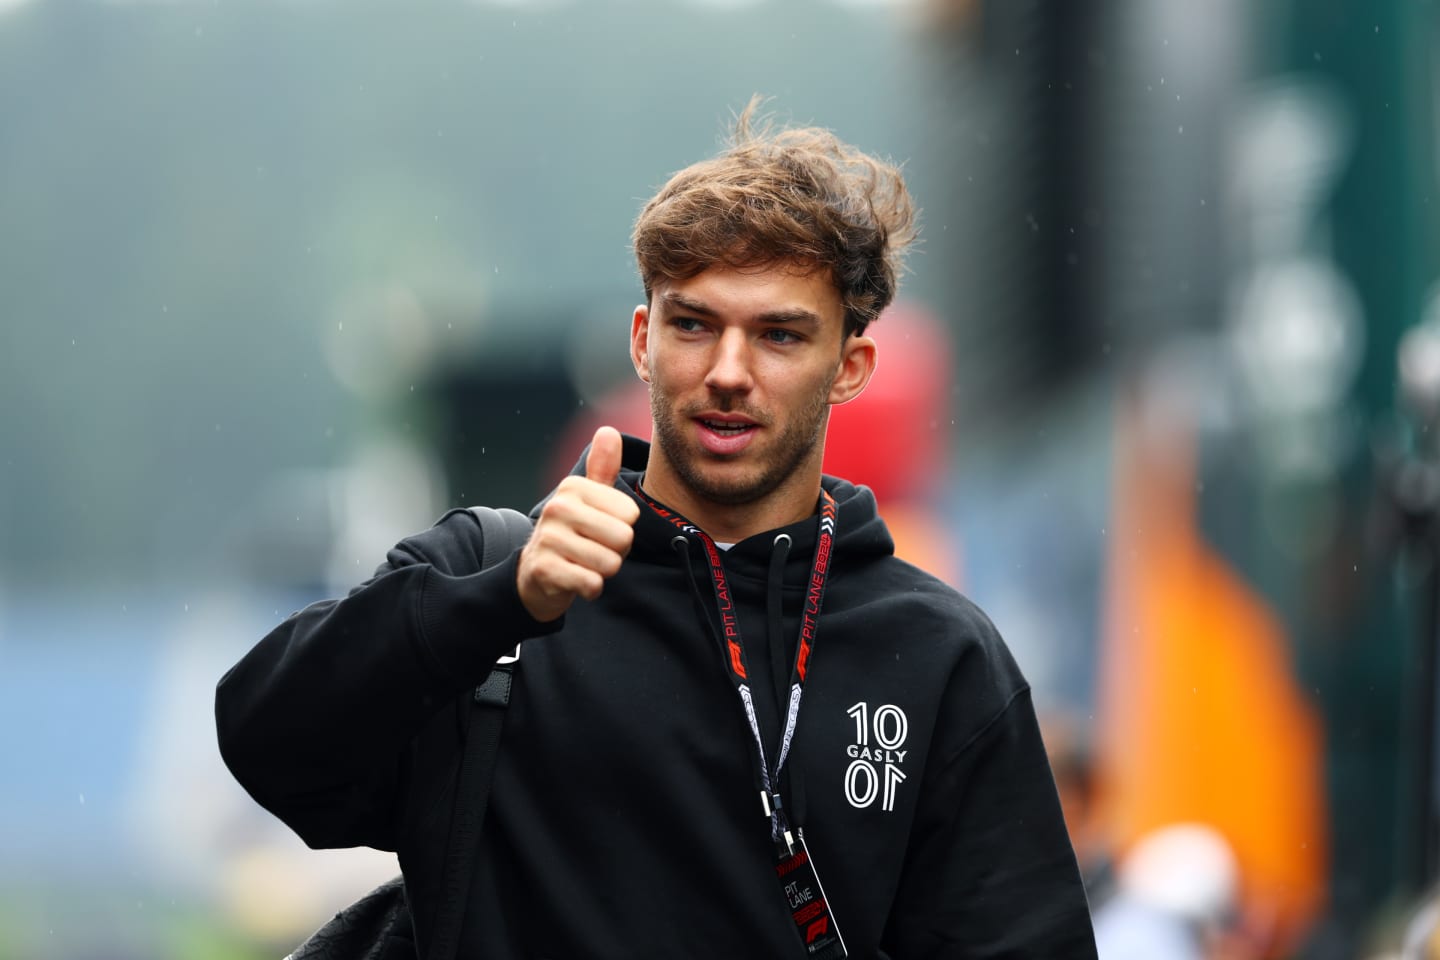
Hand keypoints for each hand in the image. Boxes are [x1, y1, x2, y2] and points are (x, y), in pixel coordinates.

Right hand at [517, 426, 640, 621]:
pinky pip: (592, 583)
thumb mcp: (587, 499)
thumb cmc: (572, 533)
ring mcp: (549, 538)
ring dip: (603, 572)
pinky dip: (591, 588)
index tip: (600, 530)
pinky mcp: (545, 569)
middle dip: (616, 552)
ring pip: (610, 564)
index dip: (623, 529)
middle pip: (623, 538)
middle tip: (594, 550)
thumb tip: (608, 431)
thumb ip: (602, 468)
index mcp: (573, 487)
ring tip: (583, 563)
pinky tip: (576, 580)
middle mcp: (558, 507)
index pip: (631, 514)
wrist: (535, 574)